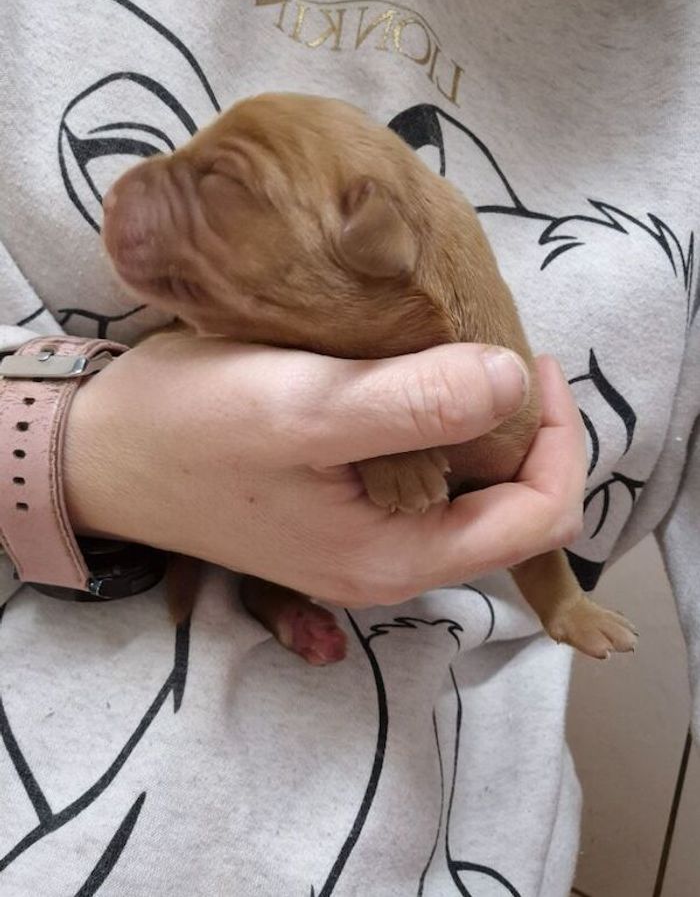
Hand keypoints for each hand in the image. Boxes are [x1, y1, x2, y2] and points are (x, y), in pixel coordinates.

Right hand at [63, 332, 584, 606]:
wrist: (99, 454)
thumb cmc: (190, 427)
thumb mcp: (302, 407)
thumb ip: (413, 402)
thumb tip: (514, 380)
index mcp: (396, 556)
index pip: (538, 517)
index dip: (558, 438)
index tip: (529, 360)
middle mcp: (390, 564)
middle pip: (511, 510)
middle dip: (525, 433)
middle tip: (496, 355)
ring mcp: (363, 545)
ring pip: (467, 494)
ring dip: (479, 429)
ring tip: (458, 361)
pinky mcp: (338, 518)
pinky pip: (421, 483)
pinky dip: (436, 433)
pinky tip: (411, 386)